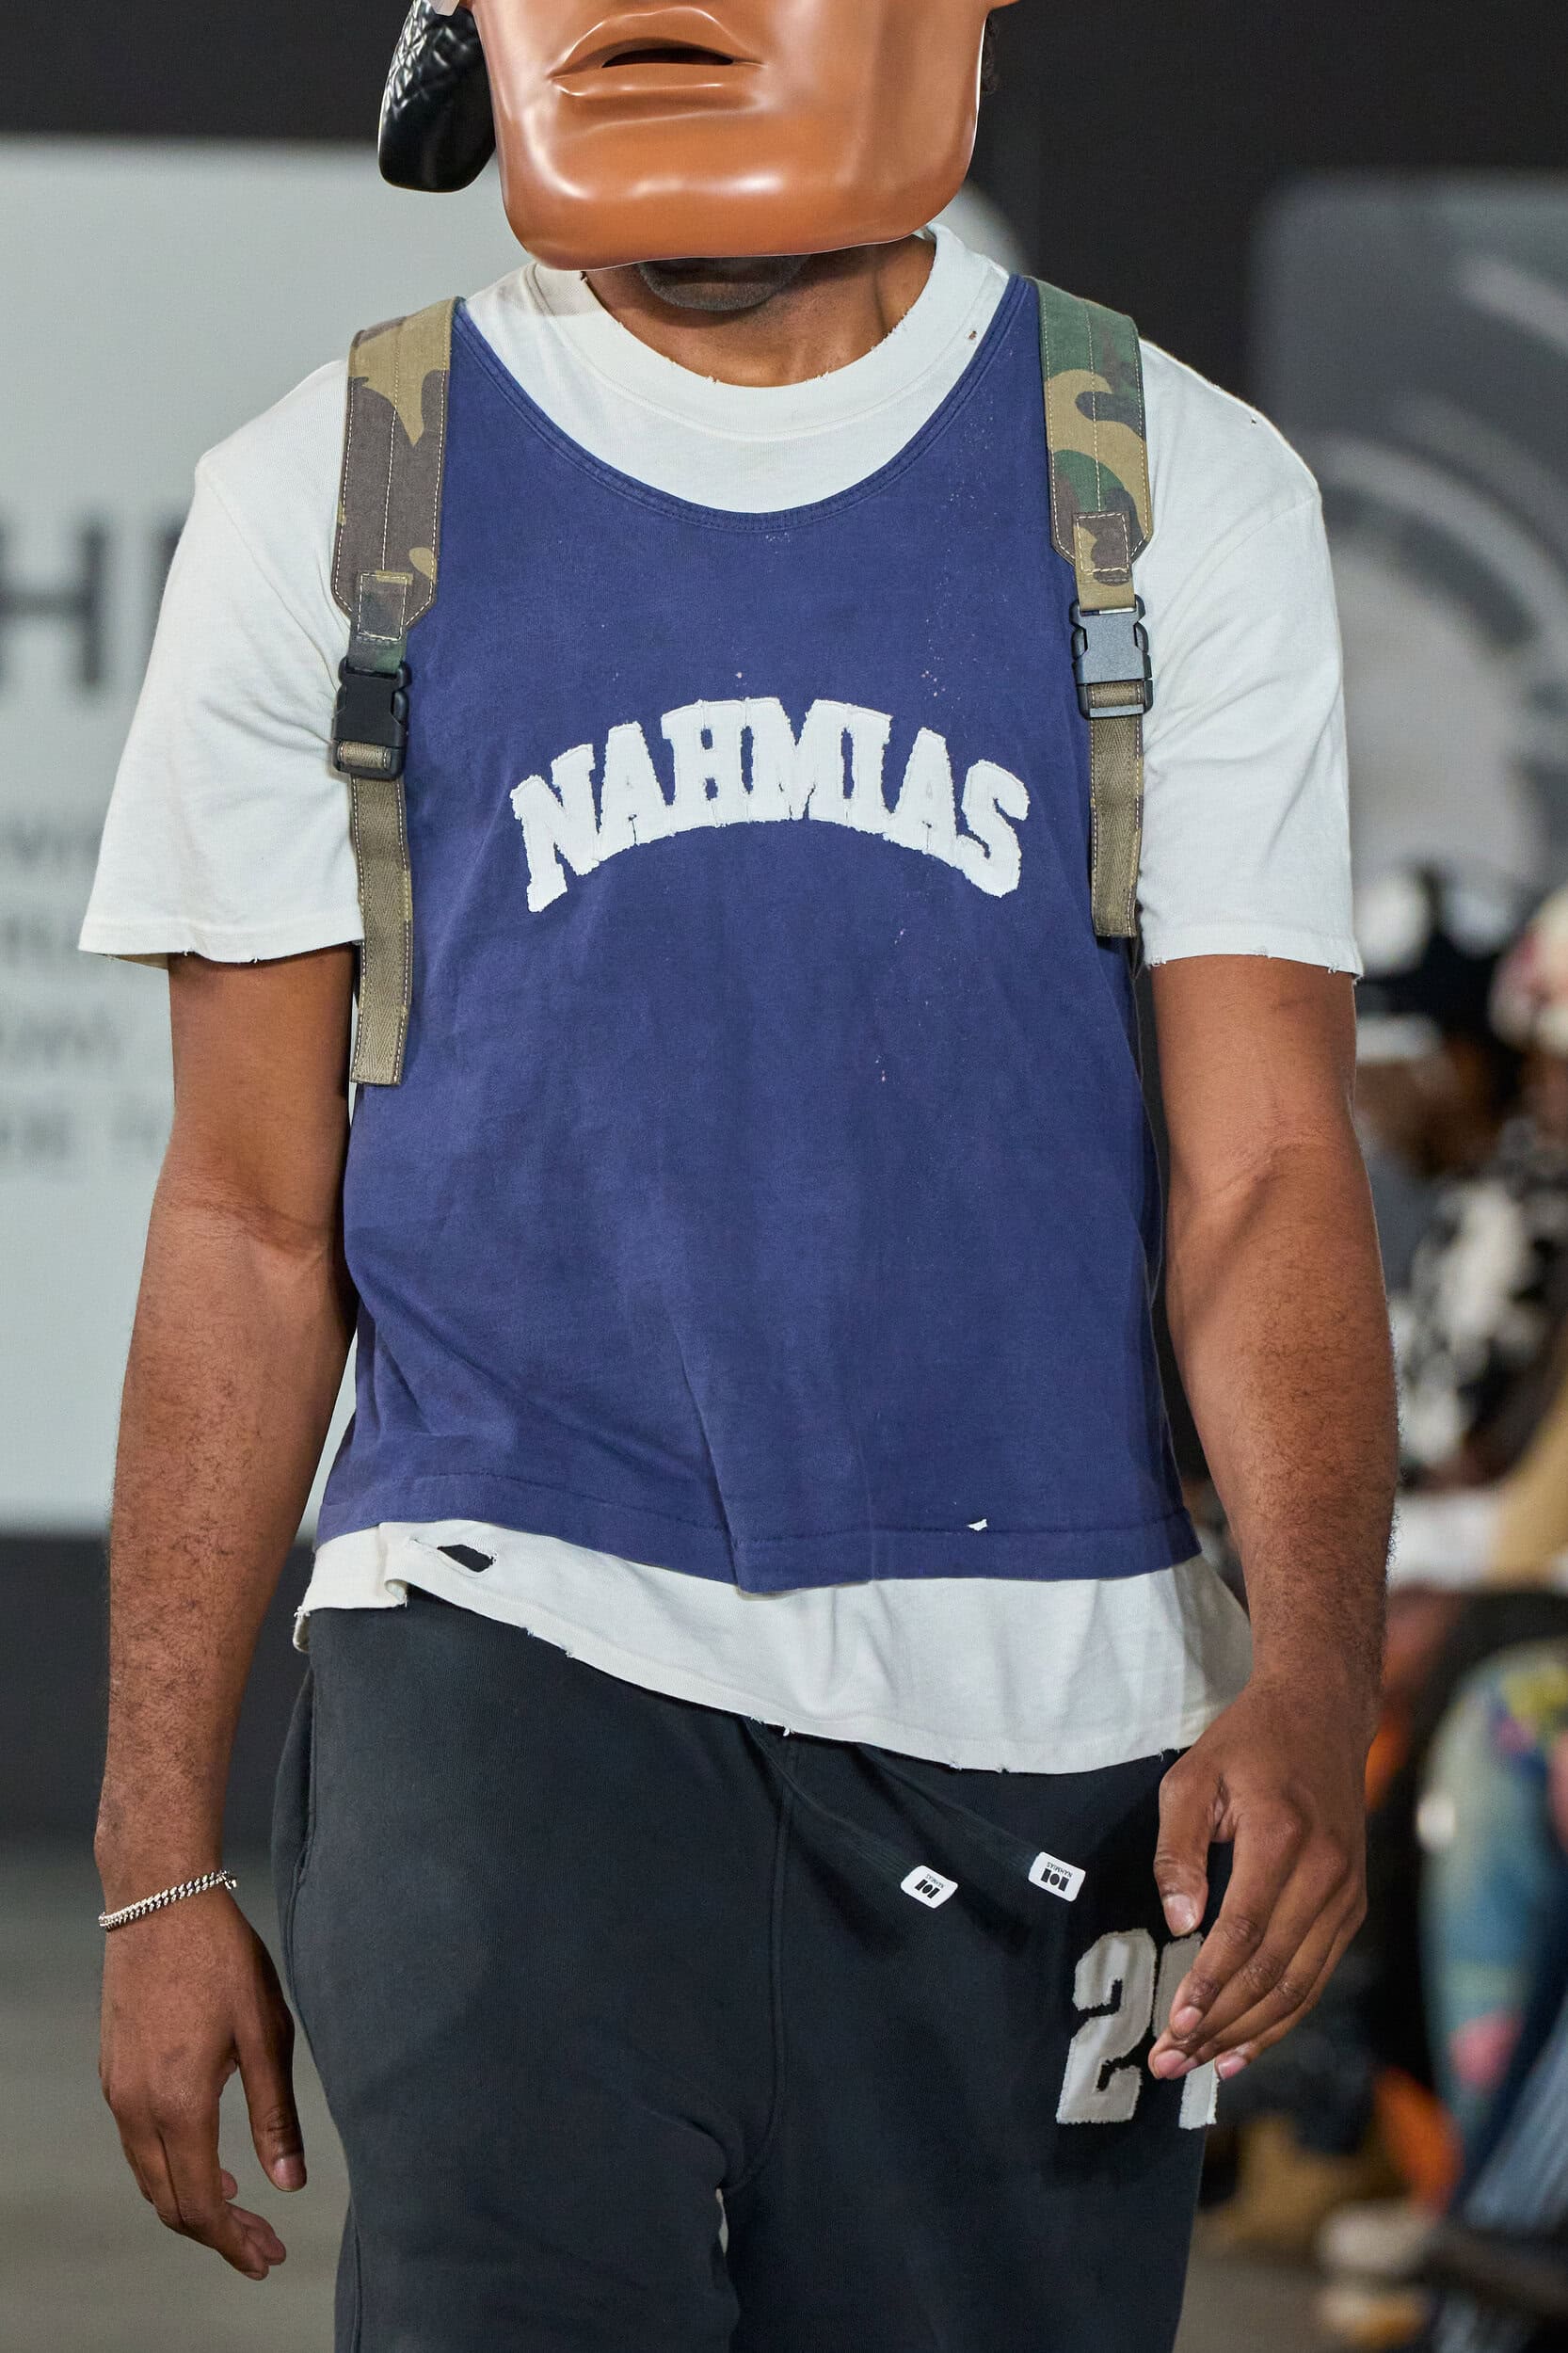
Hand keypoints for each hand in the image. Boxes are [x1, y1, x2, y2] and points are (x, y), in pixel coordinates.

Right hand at [99, 1886, 303, 2278]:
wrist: (160, 1899)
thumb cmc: (222, 1957)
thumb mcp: (266, 2032)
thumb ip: (275, 2114)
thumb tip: (289, 2183)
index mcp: (178, 2104)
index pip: (199, 2205)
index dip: (233, 2242)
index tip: (268, 2258)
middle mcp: (136, 2107)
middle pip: (169, 2202)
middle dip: (217, 2234)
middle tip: (263, 2245)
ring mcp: (117, 2090)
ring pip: (149, 2176)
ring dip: (190, 2202)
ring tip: (239, 2208)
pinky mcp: (113, 2071)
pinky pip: (137, 2143)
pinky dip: (170, 2166)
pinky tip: (206, 2156)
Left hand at [1147, 1676, 1367, 2084]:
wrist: (1322, 1714)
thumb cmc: (1247, 1744)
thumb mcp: (1192, 1777)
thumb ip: (1178, 1850)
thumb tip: (1179, 1924)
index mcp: (1282, 1838)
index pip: (1244, 1932)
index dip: (1209, 1986)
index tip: (1173, 2025)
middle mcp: (1325, 1873)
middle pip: (1272, 1972)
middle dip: (1220, 2026)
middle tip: (1170, 2062)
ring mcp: (1346, 1893)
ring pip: (1299, 1986)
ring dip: (1248, 2034)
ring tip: (1198, 2067)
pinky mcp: (1352, 1905)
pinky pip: (1317, 1975)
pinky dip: (1282, 2018)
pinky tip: (1245, 2048)